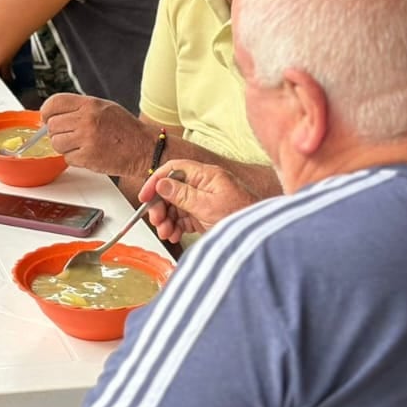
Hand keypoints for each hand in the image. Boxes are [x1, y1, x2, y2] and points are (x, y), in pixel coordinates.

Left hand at [39, 93, 155, 176]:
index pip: (54, 103)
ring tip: (80, 145)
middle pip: (52, 125)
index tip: (46, 118)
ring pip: (56, 143)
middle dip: (57, 132)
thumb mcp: (104, 108)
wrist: (145, 149)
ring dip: (64, 147)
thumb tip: (53, 114)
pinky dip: (74, 158)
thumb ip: (79, 108)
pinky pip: (67, 158)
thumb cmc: (126, 129)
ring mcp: (86, 139)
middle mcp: (87, 119)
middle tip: (70, 135)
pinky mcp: (88, 157)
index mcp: (90, 104)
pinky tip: (88, 154)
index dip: (46, 112)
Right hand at [139, 160, 255, 242]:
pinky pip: (185, 218)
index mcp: (206, 176)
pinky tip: (174, 234)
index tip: (145, 196)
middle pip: (172, 190)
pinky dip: (177, 226)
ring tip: (166, 232)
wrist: (260, 237)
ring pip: (176, 206)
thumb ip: (182, 194)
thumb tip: (162, 183)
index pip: (174, 170)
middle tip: (156, 220)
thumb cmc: (242, 217)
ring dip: (167, 219)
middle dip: (161, 206)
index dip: (156, 181)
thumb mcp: (207, 206)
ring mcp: (205, 201)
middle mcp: (205, 186)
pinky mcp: (206, 215)